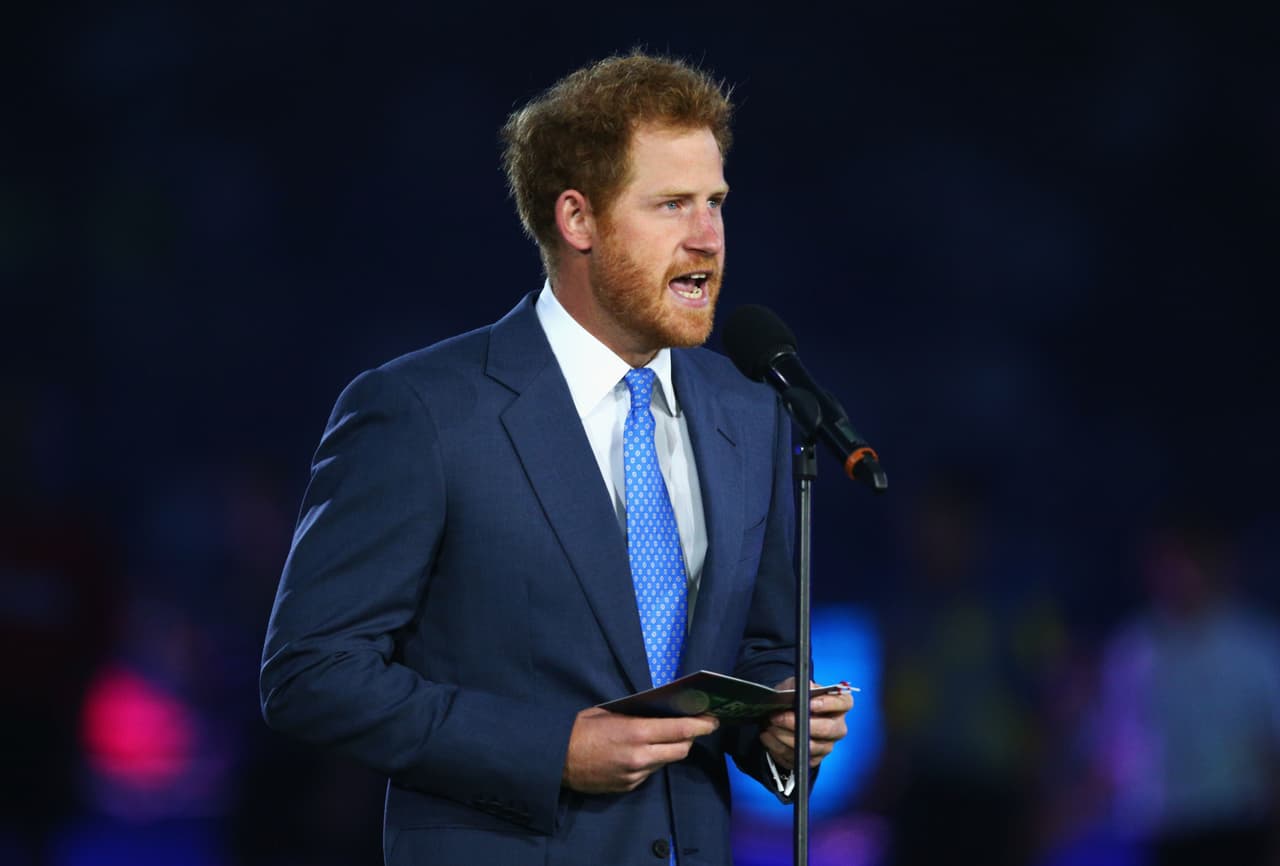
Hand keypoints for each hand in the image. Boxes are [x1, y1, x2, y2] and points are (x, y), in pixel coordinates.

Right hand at [562, 707, 719, 793]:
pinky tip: (641, 752)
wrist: (556, 760)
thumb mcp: (609, 713)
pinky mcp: (628, 786)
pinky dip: (651, 761)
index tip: (713, 719)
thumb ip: (636, 715)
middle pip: (681, 749)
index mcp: (636, 732)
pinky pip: (649, 772)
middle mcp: (640, 756)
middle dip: (690, 738)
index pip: (681, 729)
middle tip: (695, 727)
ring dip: (670, 750)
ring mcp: (635, 774)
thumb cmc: (580, 729)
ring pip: (666, 761)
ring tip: (665, 738)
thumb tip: (659, 711)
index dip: (701, 724)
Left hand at [759, 678, 852, 770]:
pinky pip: (797, 757)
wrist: (781, 716)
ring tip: (770, 726)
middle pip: (828, 729)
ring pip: (810, 746)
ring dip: (785, 736)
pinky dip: (778, 746)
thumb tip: (807, 686)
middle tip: (779, 717)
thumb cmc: (791, 699)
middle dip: (800, 723)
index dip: (828, 704)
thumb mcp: (792, 687)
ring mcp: (827, 746)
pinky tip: (767, 735)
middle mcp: (838, 727)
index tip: (809, 703)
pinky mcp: (813, 760)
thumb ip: (798, 686)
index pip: (844, 703)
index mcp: (839, 705)